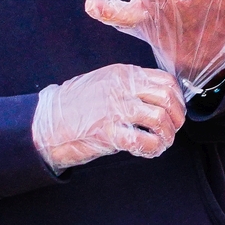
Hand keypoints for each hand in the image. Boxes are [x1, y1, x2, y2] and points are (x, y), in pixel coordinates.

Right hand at [31, 64, 185, 170]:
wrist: (47, 123)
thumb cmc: (77, 106)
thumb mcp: (105, 83)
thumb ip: (132, 86)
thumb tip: (162, 99)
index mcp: (123, 74)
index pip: (165, 81)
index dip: (178, 99)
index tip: (176, 111)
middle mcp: (121, 88)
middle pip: (166, 99)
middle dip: (177, 117)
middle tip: (173, 128)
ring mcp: (114, 109)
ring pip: (159, 119)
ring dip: (167, 135)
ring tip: (163, 142)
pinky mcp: (107, 132)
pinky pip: (144, 141)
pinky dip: (154, 148)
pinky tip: (151, 150)